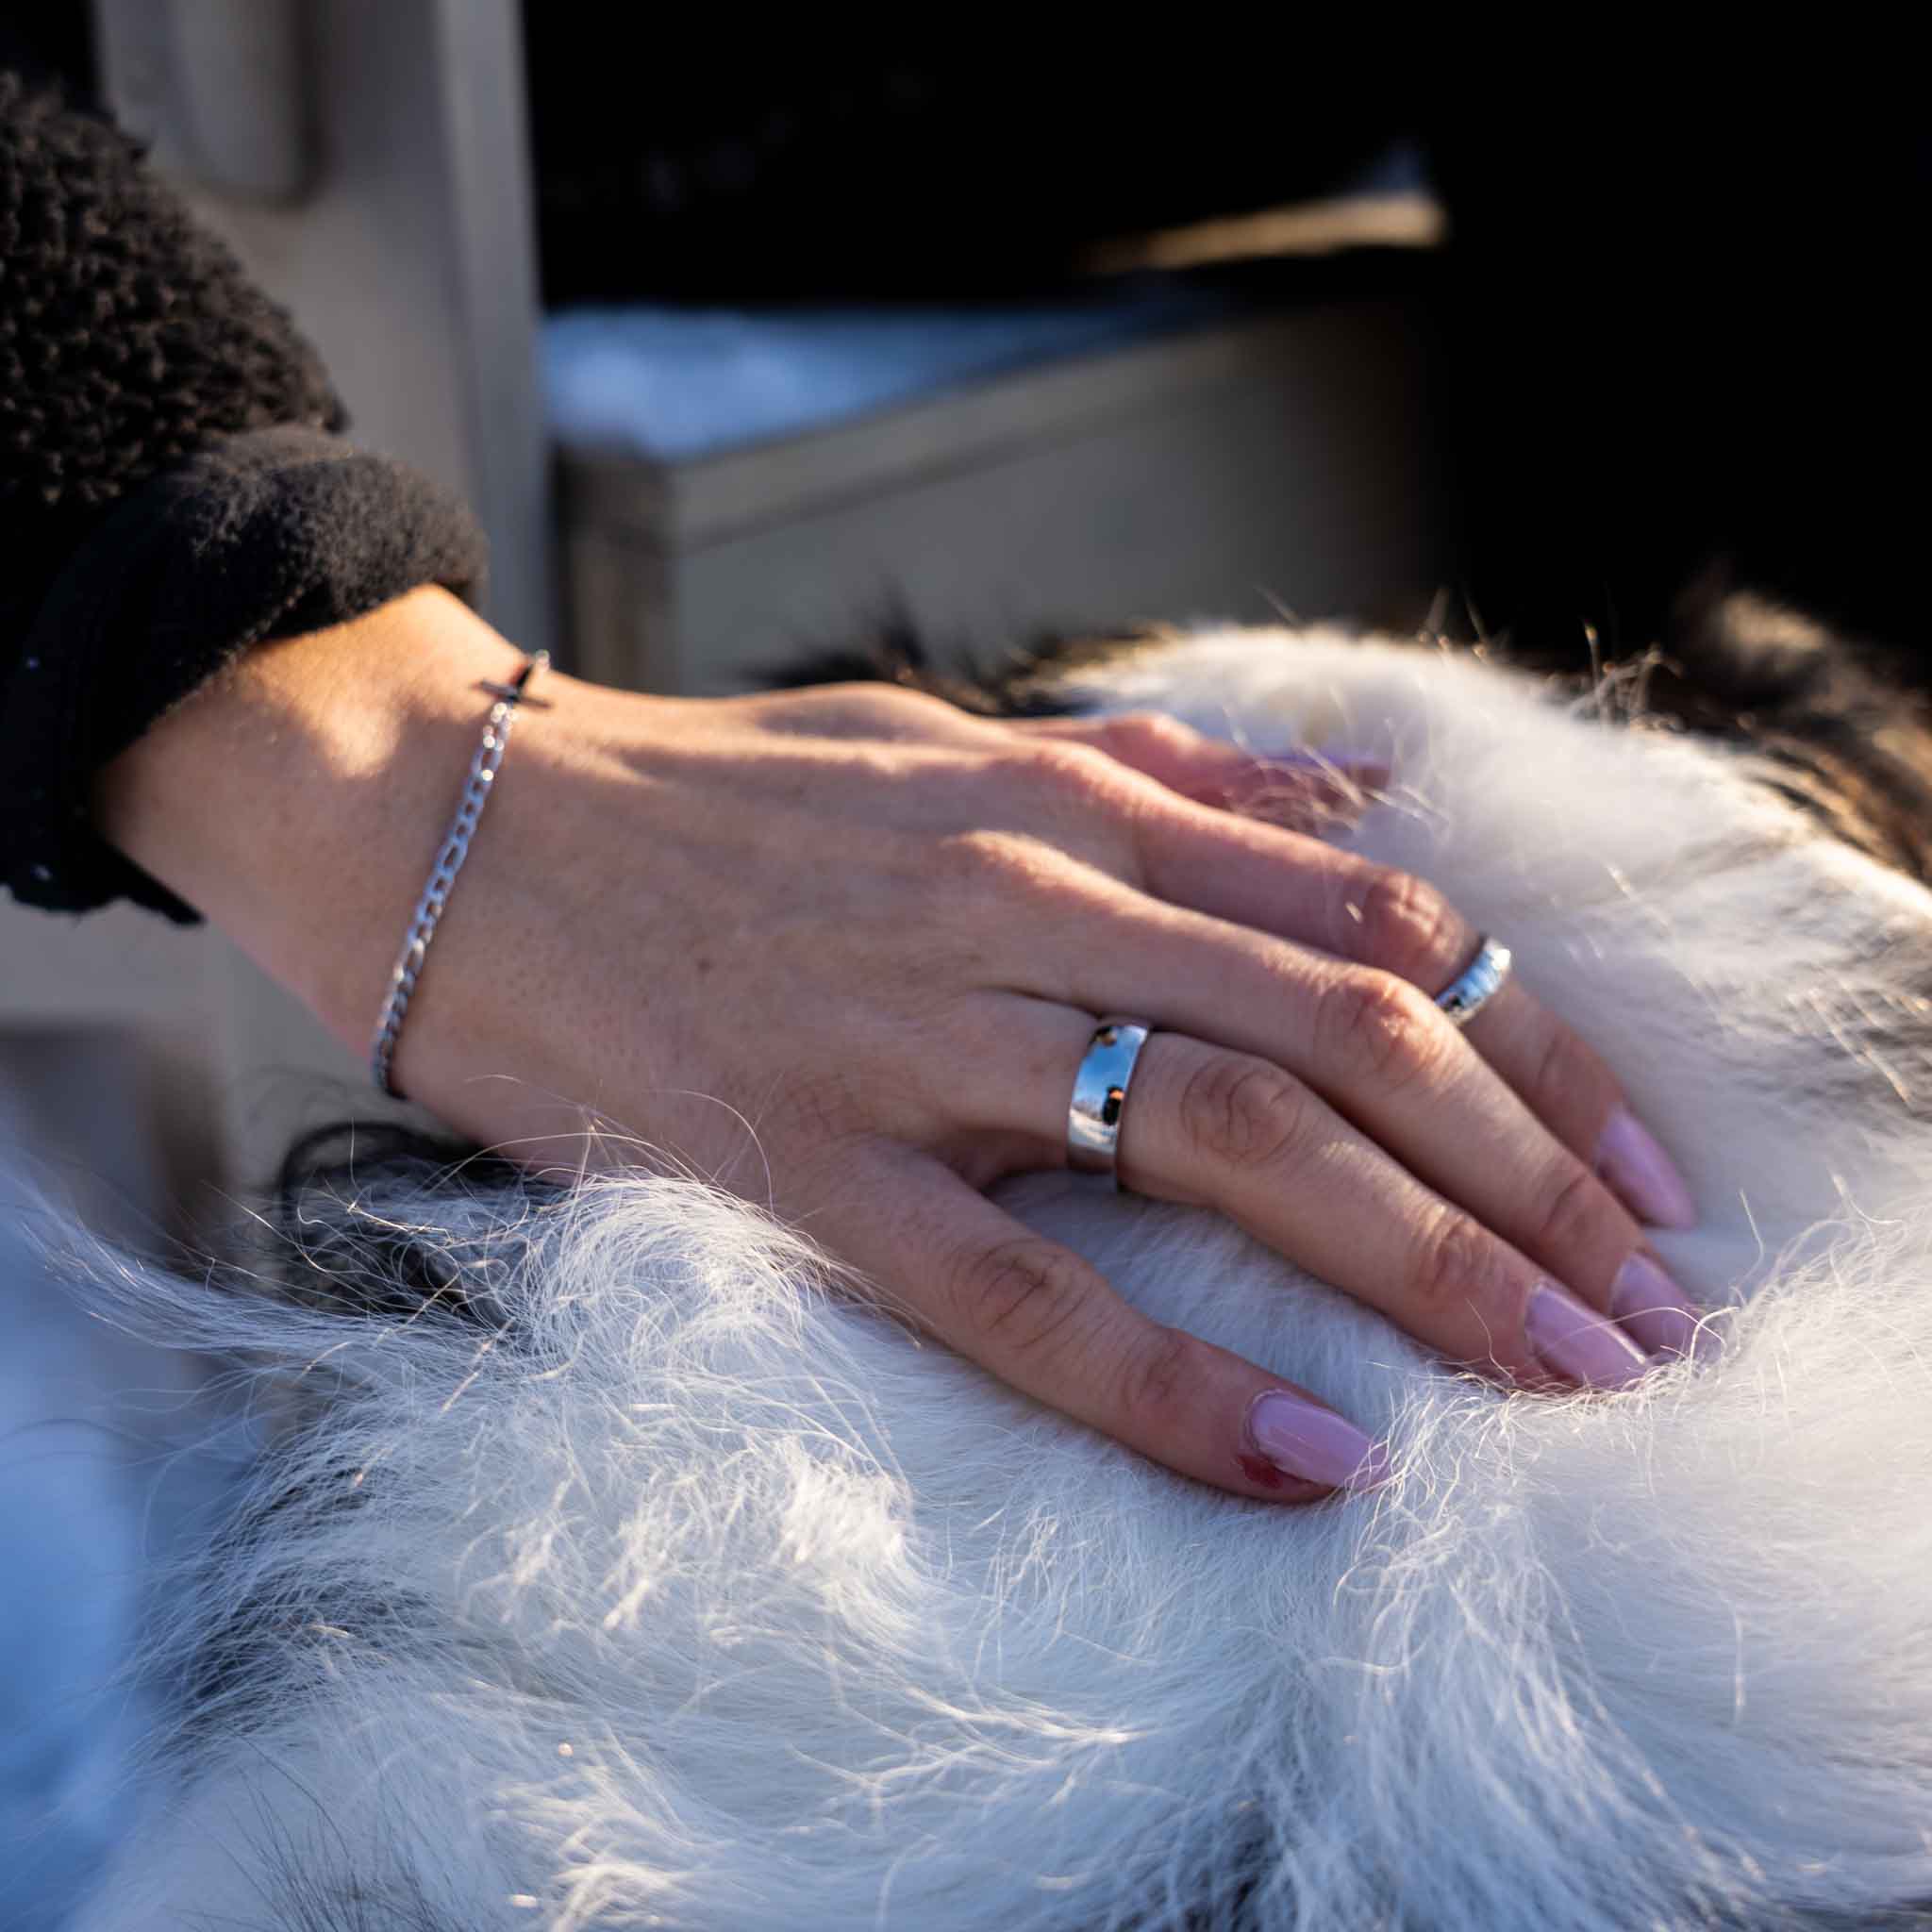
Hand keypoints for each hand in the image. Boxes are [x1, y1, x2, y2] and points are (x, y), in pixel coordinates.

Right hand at [97, 589, 1698, 1500]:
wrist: (469, 830)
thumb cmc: (721, 793)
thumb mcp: (945, 733)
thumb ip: (1155, 768)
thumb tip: (1349, 798)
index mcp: (1064, 807)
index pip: (1367, 923)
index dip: (1531, 1038)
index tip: (1633, 1150)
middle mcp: (1021, 908)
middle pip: (1342, 1039)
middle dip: (1529, 1172)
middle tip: (1648, 1297)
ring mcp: (916, 1045)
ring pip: (1220, 1146)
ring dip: (1419, 1266)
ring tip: (1558, 1369)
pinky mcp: (810, 1168)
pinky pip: (1019, 1298)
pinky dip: (1170, 1381)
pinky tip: (1304, 1454)